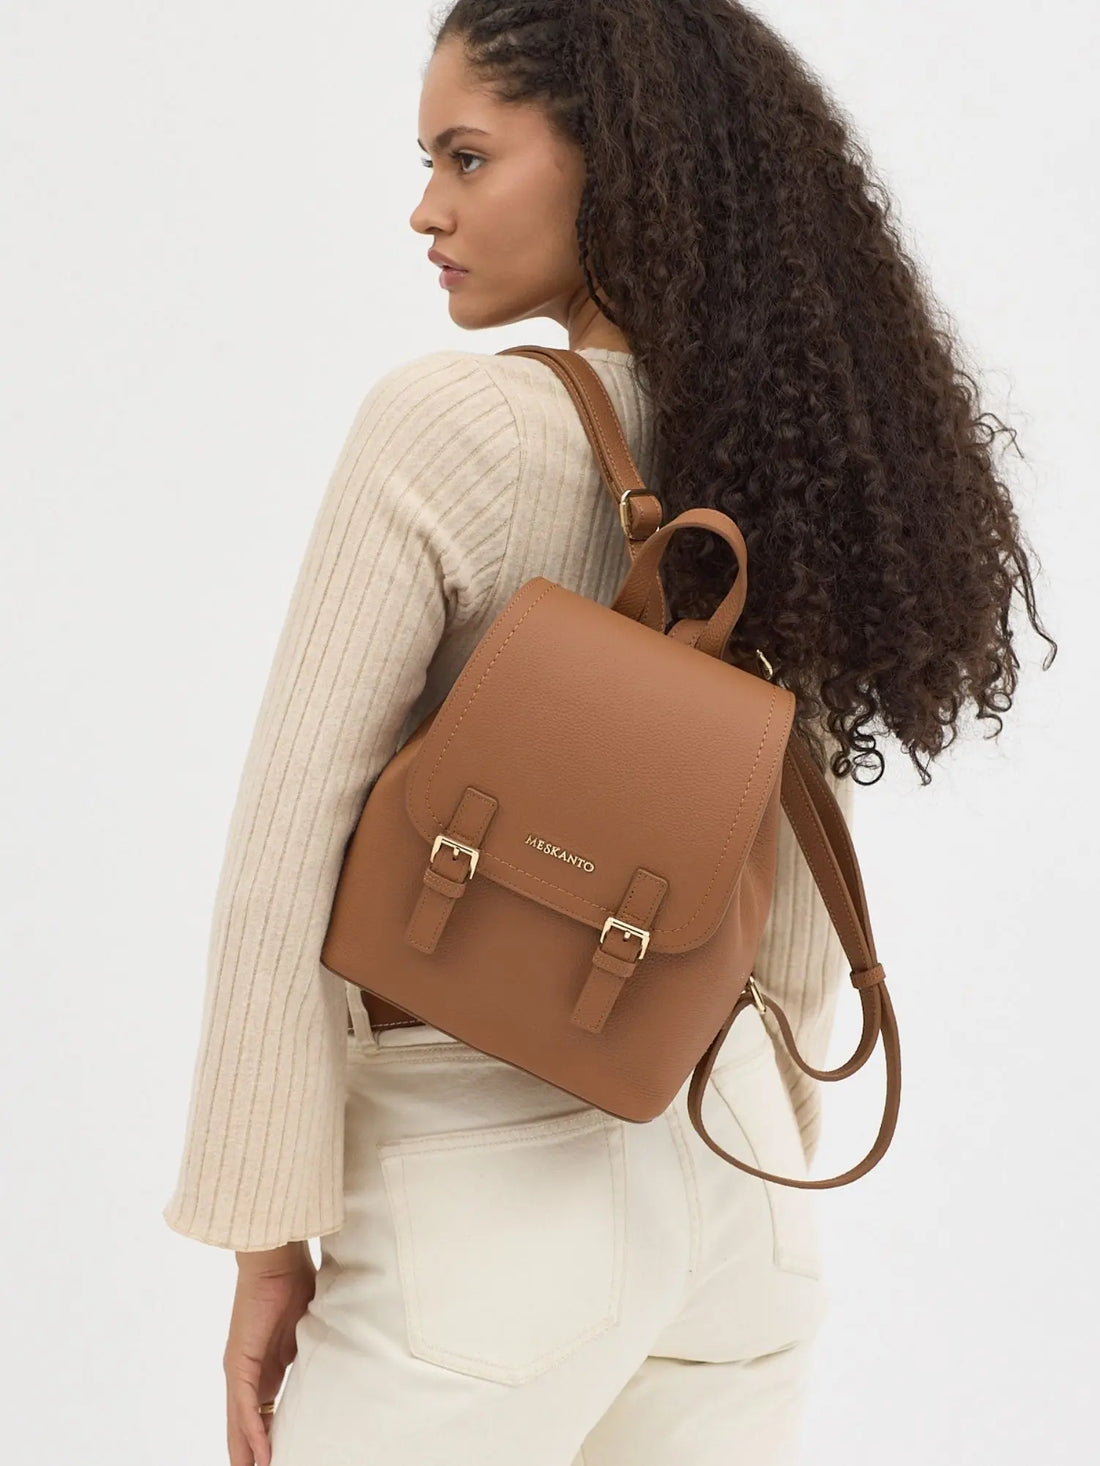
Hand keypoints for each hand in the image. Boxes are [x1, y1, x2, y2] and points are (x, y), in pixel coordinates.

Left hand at [224, 1241, 316, 1465]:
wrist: (276, 1259)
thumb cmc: (294, 1282)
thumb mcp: (307, 1329)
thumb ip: (311, 1351)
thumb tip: (333, 1366)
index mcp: (264, 1368)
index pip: (263, 1415)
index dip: (270, 1439)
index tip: (282, 1458)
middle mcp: (248, 1374)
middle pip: (247, 1426)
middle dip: (254, 1453)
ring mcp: (240, 1370)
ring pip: (241, 1423)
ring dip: (249, 1453)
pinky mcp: (239, 1363)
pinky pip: (244, 1407)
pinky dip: (252, 1432)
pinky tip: (260, 1455)